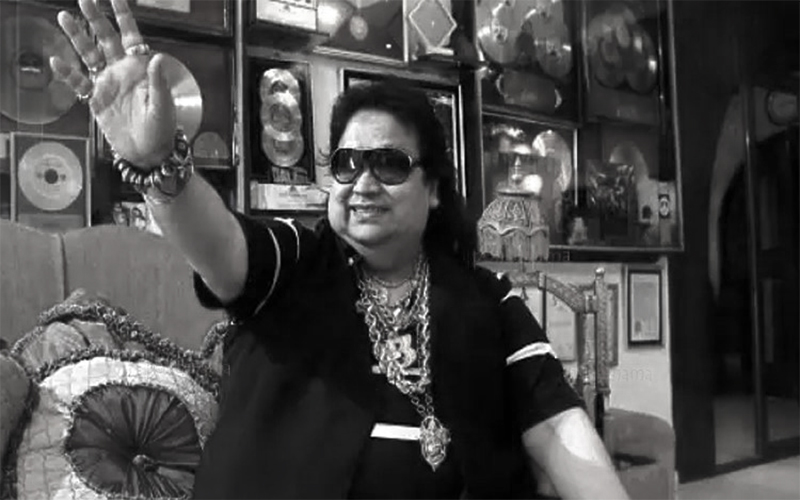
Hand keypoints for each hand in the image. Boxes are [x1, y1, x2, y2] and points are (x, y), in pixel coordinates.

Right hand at [50, 0, 175, 167]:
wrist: (149, 152)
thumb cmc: (162, 129)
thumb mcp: (163, 107)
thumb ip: (159, 83)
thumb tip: (156, 59)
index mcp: (141, 68)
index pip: (131, 35)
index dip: (123, 16)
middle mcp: (122, 70)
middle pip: (105, 38)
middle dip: (95, 18)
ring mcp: (107, 83)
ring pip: (89, 54)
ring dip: (77, 37)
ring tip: (64, 18)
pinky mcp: (96, 98)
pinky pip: (78, 82)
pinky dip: (67, 72)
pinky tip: (57, 60)